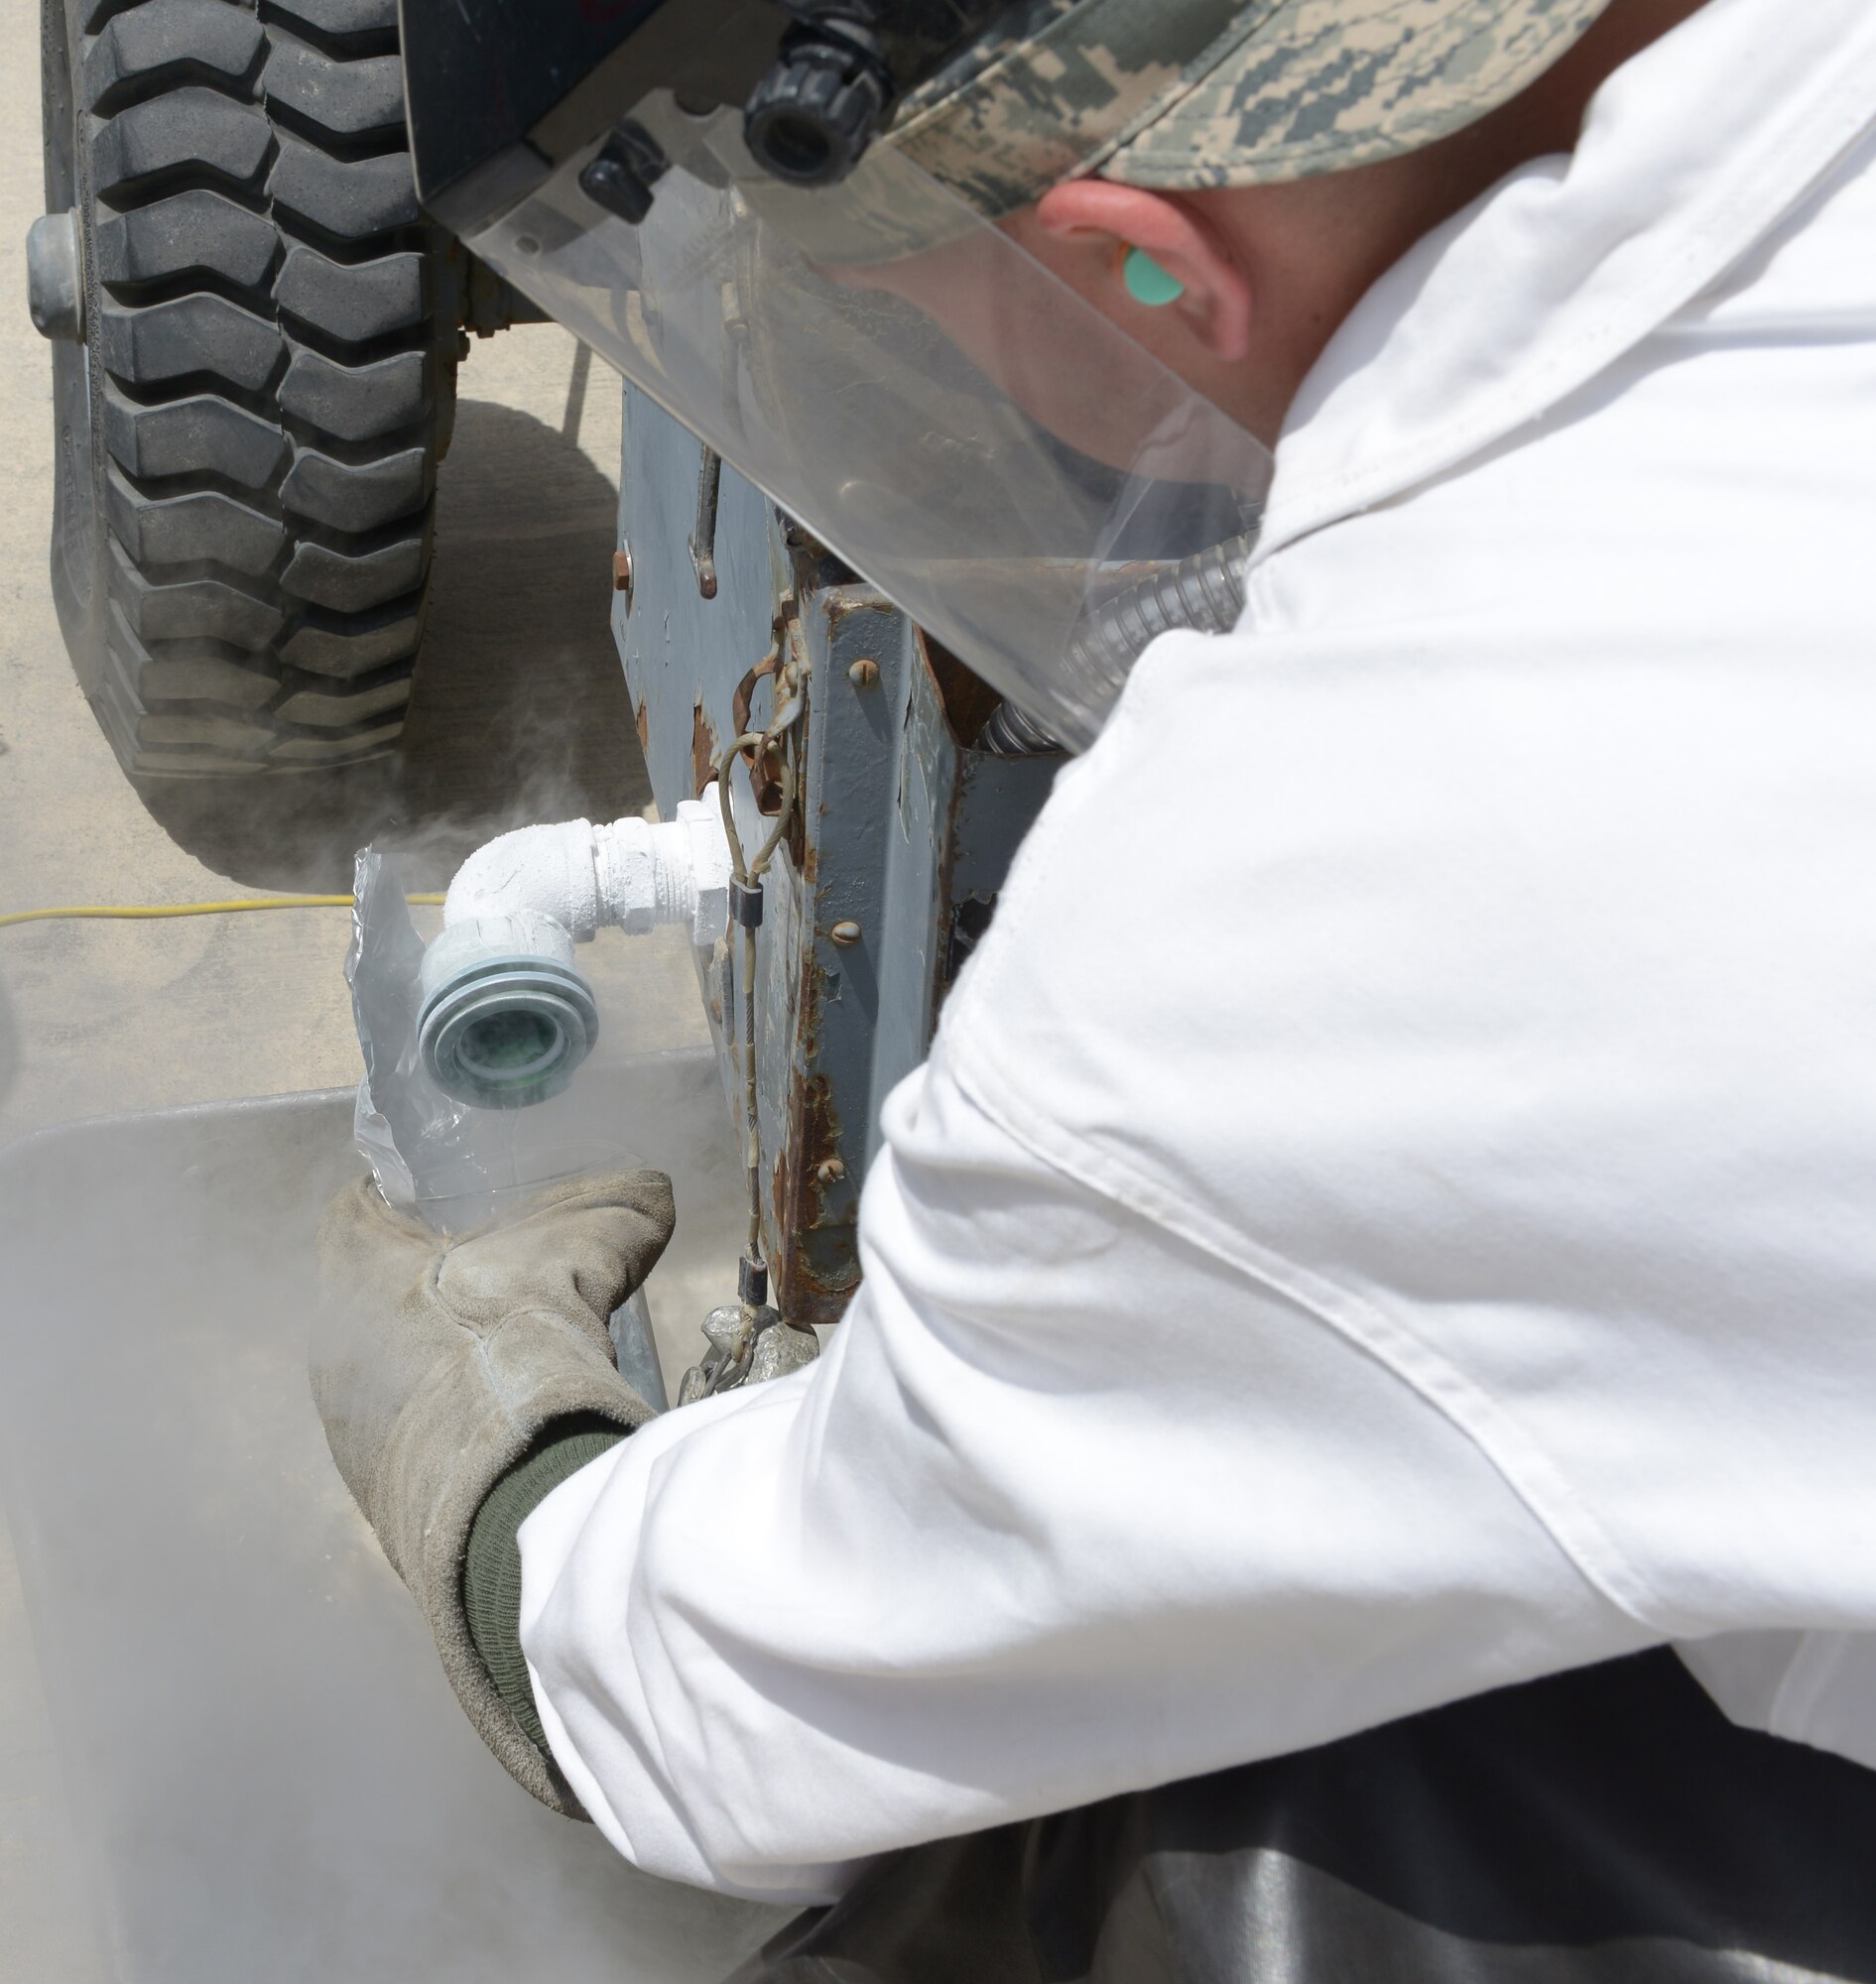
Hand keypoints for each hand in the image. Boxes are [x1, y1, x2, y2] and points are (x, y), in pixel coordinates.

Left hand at [311, 1169, 673, 1811]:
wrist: (510, 1479)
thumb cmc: (522, 1338)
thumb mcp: (585, 1250)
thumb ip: (618, 1212)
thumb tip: (654, 1194)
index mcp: (353, 1271)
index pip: (354, 1212)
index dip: (399, 1200)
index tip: (444, 1202)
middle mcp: (331, 1344)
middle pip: (365, 1292)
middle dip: (420, 1282)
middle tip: (488, 1273)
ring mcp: (346, 1423)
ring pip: (383, 1366)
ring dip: (432, 1355)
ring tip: (501, 1347)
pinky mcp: (374, 1486)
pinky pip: (406, 1428)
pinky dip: (443, 1415)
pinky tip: (500, 1413)